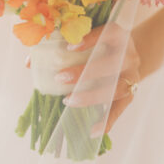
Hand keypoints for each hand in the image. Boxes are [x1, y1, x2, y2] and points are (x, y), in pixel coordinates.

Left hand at [25, 21, 141, 136]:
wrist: (129, 56)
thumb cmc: (99, 47)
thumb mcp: (87, 41)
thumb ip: (60, 46)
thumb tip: (30, 63)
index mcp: (119, 35)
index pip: (109, 32)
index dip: (91, 39)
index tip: (69, 48)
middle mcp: (129, 55)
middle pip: (112, 63)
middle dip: (86, 71)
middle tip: (60, 78)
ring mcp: (133, 76)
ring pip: (117, 87)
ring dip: (92, 96)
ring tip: (69, 101)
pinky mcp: (131, 95)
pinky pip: (120, 110)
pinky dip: (107, 121)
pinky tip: (91, 131)